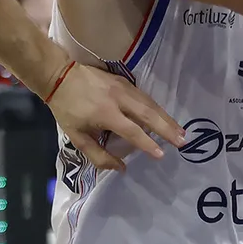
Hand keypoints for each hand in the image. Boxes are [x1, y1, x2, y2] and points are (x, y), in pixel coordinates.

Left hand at [47, 61, 185, 171]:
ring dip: (167, 118)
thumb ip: (98, 155)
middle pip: (148, 115)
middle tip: (183, 141)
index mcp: (106, 114)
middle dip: (167, 128)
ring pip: (150, 104)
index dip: (147, 144)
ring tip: (180, 131)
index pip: (132, 131)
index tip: (161, 154)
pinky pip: (145, 97)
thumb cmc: (67, 109)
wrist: (59, 75)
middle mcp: (119, 99)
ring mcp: (123, 87)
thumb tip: (121, 168)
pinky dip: (157, 108)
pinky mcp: (124, 81)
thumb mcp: (76, 136)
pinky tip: (165, 116)